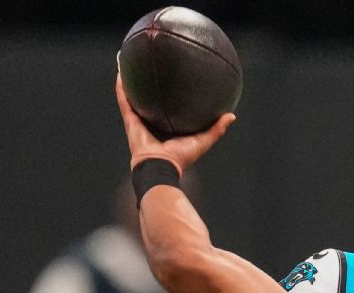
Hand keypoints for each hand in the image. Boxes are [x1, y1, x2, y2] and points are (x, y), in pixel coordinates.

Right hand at [115, 73, 234, 172]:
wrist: (161, 165)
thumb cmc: (181, 156)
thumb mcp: (203, 140)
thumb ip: (217, 129)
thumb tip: (231, 116)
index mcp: (168, 128)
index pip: (170, 109)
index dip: (172, 97)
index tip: (176, 81)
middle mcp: (153, 123)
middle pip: (151, 102)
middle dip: (150, 87)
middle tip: (153, 69)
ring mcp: (140, 122)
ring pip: (134, 99)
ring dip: (131, 84)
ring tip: (131, 66)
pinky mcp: (131, 122)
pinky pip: (124, 102)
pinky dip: (121, 89)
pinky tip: (121, 74)